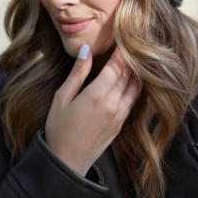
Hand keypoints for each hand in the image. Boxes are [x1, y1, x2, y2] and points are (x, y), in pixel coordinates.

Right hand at [44, 44, 139, 176]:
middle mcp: (114, 103)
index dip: (122, 50)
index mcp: (98, 94)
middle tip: (135, 41)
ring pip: (136, 86)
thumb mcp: (63, 97)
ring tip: (138, 56)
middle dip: (132, 56)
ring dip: (137, 70)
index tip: (126, 36)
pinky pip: (134, 99)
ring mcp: (120, 114)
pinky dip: (136, 85)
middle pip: (128, 73)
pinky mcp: (121, 123)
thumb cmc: (59, 127)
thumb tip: (85, 49)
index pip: (117, 65)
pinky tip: (136, 78)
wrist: (67, 161)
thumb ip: (77, 73)